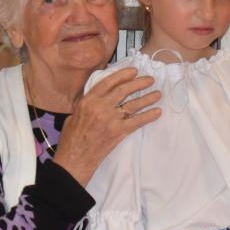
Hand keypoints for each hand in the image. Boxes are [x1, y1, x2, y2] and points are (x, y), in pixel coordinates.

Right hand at [51, 68, 161, 185]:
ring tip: (157, 94)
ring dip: (147, 98)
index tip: (133, 71)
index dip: (123, 75)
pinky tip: (157, 112)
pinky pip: (137, 121)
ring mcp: (111, 119)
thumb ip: (88, 104)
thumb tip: (100, 97)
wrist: (75, 158)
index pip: (108, 82)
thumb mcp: (74, 115)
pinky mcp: (118, 132)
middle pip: (124, 90)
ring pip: (133, 104)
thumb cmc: (72, 138)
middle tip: (149, 80)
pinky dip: (149, 116)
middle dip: (139, 83)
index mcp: (88, 101)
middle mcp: (100, 107)